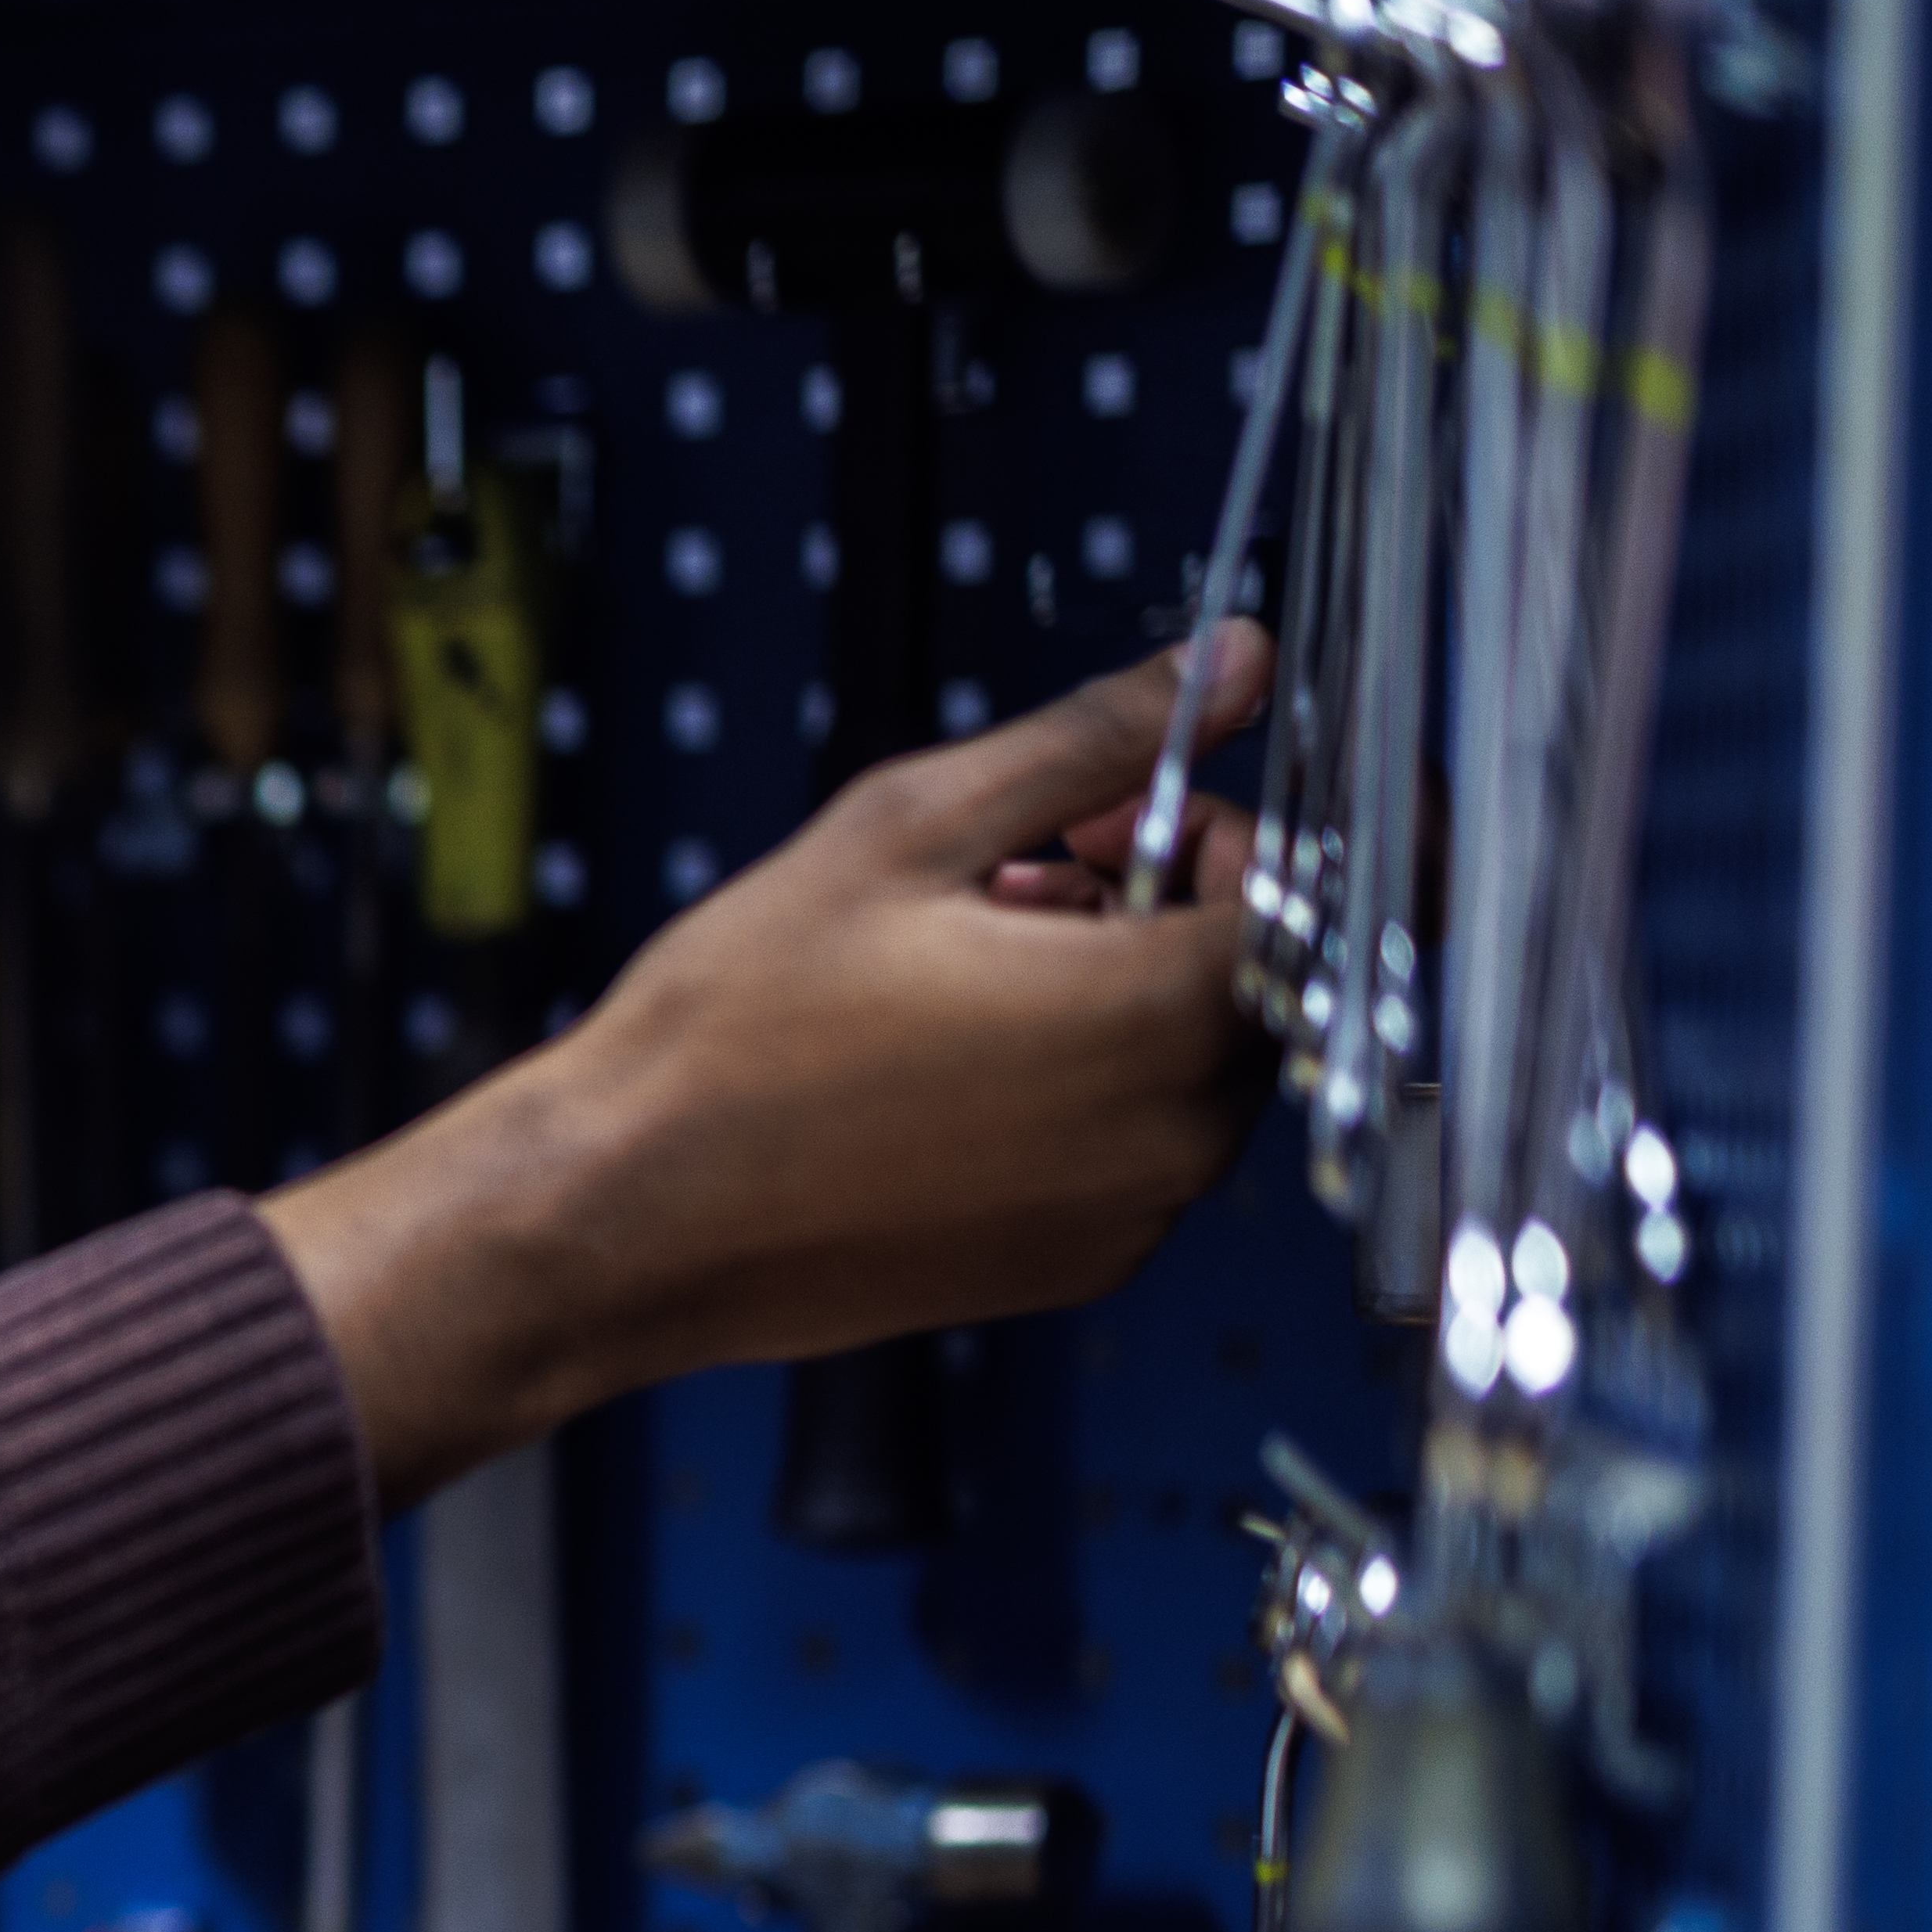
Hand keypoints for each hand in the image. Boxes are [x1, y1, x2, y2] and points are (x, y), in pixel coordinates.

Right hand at [257, 628, 1268, 1509]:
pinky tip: (951, 1058)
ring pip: (1194, 1063)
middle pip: (1257, 978)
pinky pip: (1134, 1146)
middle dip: (1164, 903)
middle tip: (1019, 875)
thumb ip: (1091, 742)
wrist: (621, 1219)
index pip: (1310, 890)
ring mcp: (1131, 1216)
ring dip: (1117, 992)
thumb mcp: (906, 833)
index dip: (1226, 823)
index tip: (1131, 804)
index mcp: (1157, 1017)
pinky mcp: (1075, 1265)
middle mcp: (1175, 1135)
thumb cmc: (734, 1036)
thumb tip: (1231, 666)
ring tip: (965, 967)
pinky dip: (1081, 1086)